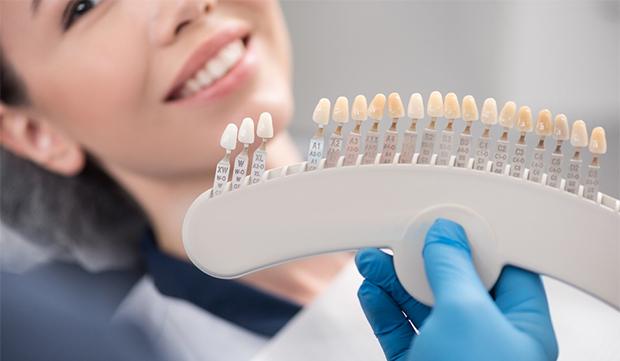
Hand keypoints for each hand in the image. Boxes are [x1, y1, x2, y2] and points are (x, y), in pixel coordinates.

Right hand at [355, 218, 557, 360]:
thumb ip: (453, 268)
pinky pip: (400, 330)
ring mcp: (450, 354)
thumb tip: (446, 233)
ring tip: (369, 259)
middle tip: (396, 238)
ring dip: (393, 281)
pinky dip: (383, 309)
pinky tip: (370, 290)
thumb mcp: (467, 314)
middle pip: (452, 284)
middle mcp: (487, 338)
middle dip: (420, 260)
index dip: (472, 241)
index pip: (501, 268)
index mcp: (520, 324)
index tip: (444, 220)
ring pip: (420, 306)